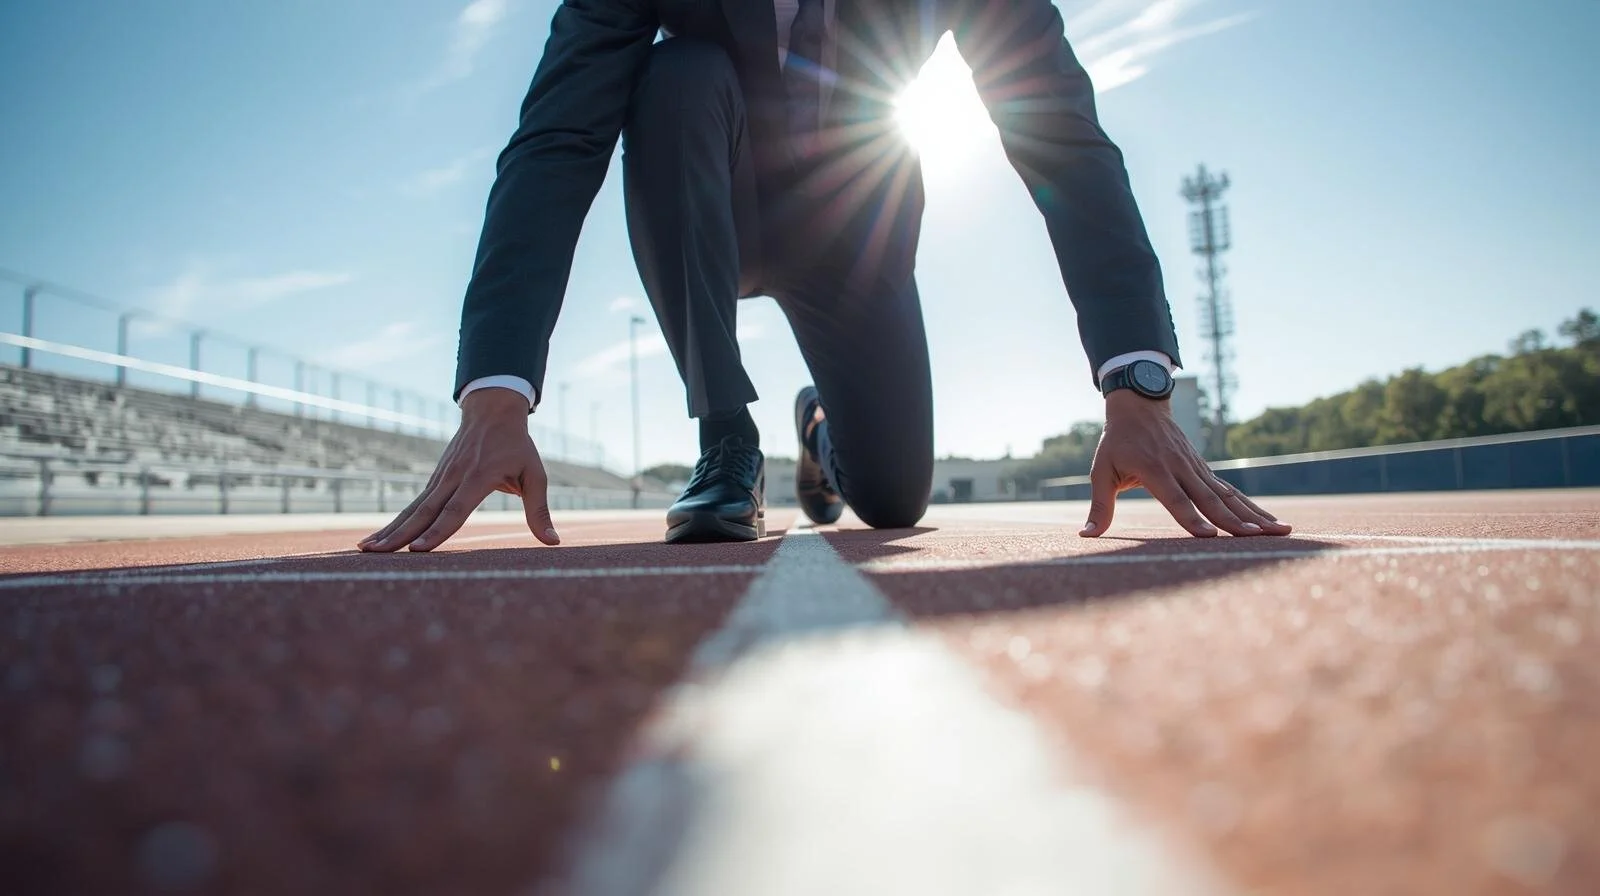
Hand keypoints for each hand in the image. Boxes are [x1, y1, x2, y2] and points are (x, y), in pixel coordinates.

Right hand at [358, 388, 560, 551]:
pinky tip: (377, 538)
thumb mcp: (535, 475)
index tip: (420, 550)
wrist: (492, 410)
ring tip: (366, 549)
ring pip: (413, 509)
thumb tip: (553, 542)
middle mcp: (454, 477)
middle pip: (425, 511)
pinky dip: (394, 522)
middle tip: (377, 554)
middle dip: (401, 535)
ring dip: (389, 530)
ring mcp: (440, 477)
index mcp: (479, 476)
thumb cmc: (517, 446)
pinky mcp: (434, 480)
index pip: (456, 509)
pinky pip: (413, 505)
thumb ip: (539, 510)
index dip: (438, 530)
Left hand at [1080, 390, 1290, 538]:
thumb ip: (1100, 505)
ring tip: (1280, 531)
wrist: (1141, 406)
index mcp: (1154, 469)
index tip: (1208, 536)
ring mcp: (1197, 469)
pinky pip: (1231, 492)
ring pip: (1229, 495)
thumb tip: (1086, 534)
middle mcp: (1181, 468)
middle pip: (1210, 498)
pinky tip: (1271, 523)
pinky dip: (1252, 508)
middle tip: (1256, 538)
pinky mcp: (1206, 471)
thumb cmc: (1117, 442)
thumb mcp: (1101, 470)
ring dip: (1255, 515)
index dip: (1191, 517)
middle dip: (1234, 521)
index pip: (1175, 498)